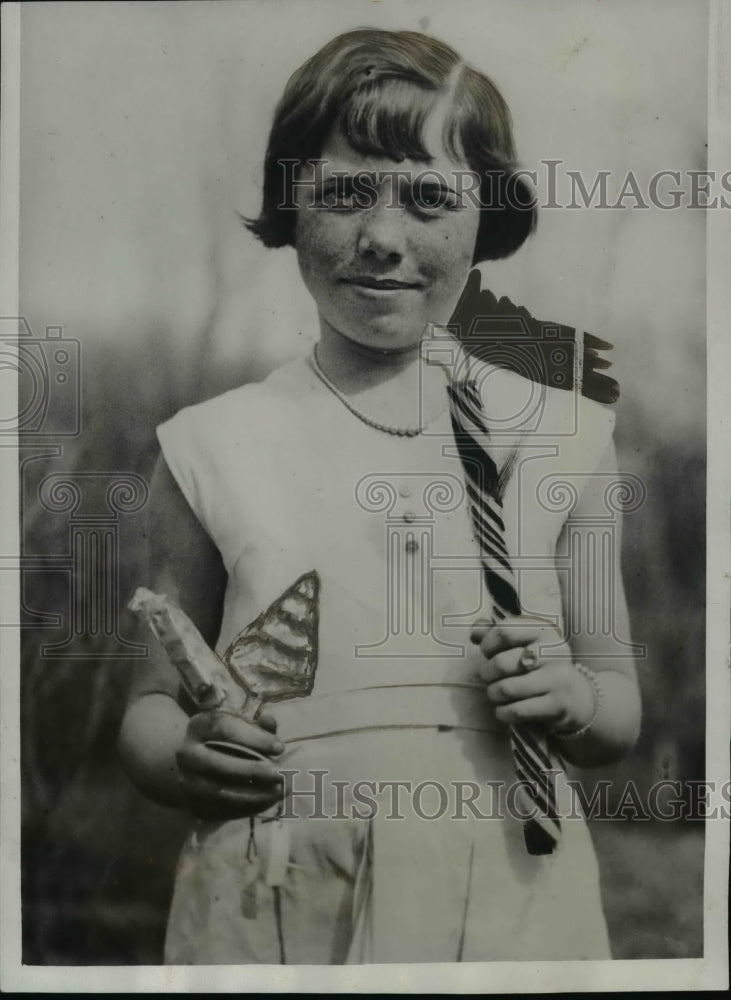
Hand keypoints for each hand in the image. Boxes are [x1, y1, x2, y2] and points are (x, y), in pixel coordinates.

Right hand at [176, 709, 284, 819]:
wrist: (196, 763)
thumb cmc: (227, 739)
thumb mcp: (240, 724)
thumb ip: (258, 724)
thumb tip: (269, 723)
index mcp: (199, 726)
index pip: (224, 729)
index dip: (254, 738)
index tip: (280, 748)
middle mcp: (187, 753)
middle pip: (217, 764)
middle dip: (251, 770)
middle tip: (279, 774)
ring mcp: (187, 781)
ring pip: (217, 792)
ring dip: (251, 794)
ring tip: (277, 793)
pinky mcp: (193, 804)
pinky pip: (219, 811)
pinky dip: (245, 809)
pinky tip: (266, 803)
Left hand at [470, 617, 594, 732]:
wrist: (574, 696)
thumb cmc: (538, 665)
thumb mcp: (523, 643)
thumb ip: (496, 634)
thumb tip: (475, 632)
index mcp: (543, 631)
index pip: (504, 631)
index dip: (487, 643)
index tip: (487, 652)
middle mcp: (553, 653)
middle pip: (501, 663)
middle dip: (487, 673)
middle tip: (489, 677)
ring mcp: (557, 679)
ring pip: (506, 689)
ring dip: (493, 693)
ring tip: (495, 693)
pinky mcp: (557, 706)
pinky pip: (517, 711)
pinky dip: (503, 712)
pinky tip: (504, 710)